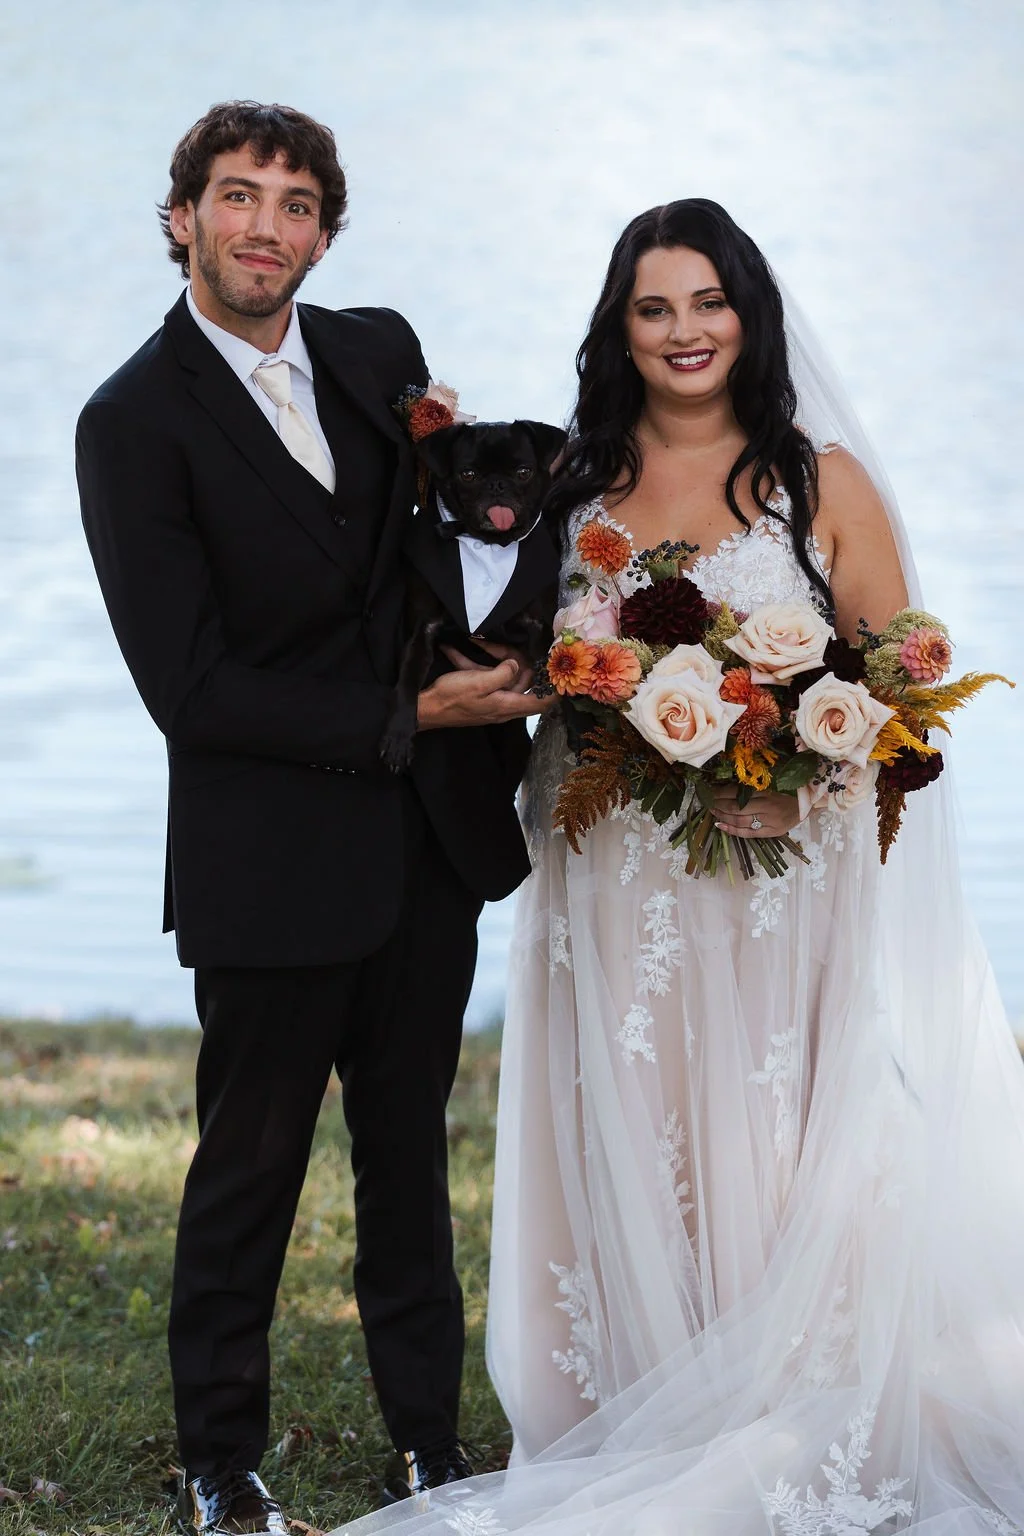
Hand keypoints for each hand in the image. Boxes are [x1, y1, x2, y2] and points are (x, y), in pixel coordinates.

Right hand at [417, 651, 552, 730]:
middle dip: (516, 660)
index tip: (559, 672)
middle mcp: (503, 705)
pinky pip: (483, 677)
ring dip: (491, 657)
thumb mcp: (480, 682)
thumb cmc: (453, 697)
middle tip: (503, 643)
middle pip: (522, 681)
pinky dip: (472, 662)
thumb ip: (504, 673)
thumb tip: (517, 665)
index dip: (554, 691)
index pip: (542, 702)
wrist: (425, 709)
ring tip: (477, 640)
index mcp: (508, 704)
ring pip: (502, 676)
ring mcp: (491, 699)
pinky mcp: (478, 695)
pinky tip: (454, 648)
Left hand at [712, 788, 801, 838]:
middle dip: (719, 804)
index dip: (721, 792)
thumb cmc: (789, 791)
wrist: (808, 804)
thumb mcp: (773, 783)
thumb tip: (729, 786)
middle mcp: (767, 805)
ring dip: (723, 816)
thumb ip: (755, 786)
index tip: (711, 791)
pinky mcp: (772, 832)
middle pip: (736, 806)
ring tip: (713, 812)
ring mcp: (770, 820)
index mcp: (767, 790)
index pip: (738, 791)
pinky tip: (721, 825)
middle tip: (708, 801)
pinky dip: (732, 830)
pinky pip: (748, 833)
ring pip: (740, 820)